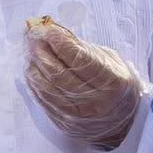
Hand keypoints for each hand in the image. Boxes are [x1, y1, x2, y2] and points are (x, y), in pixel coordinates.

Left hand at [26, 22, 144, 149]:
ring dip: (34, 65)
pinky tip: (32, 68)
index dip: (60, 43)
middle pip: (58, 74)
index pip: (79, 60)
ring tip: (30, 50)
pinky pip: (42, 99)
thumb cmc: (115, 83)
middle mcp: (94, 102)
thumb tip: (54, 32)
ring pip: (46, 87)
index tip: (48, 29)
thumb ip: (83, 49)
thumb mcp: (109, 61)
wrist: (122, 121)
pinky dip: (34, 81)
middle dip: (41, 51)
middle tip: (32, 35)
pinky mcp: (63, 124)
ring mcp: (77, 116)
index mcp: (111, 83)